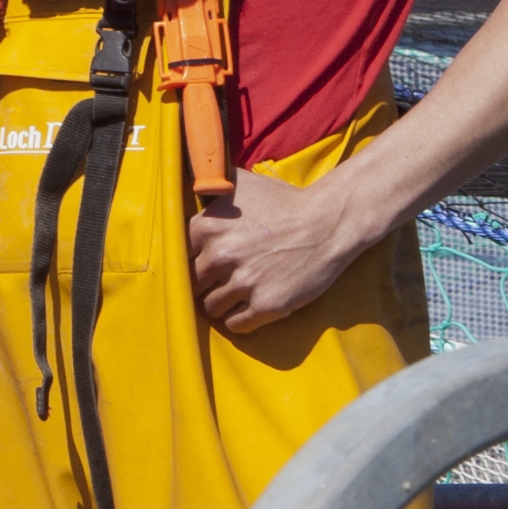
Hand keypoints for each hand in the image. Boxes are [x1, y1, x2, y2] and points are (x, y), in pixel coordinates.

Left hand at [182, 166, 376, 339]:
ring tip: (240, 292)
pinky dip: (240, 320)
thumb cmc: (284, 202)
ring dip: (222, 303)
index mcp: (206, 227)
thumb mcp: (240, 184)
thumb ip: (208, 188)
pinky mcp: (266, 305)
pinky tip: (251, 307)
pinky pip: (236, 325)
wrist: (328, 222)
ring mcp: (243, 283)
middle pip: (194, 285)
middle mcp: (219, 256)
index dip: (192, 261)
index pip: (179, 257)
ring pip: (212, 308)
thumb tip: (185, 186)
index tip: (204, 263)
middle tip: (225, 279)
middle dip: (207, 284)